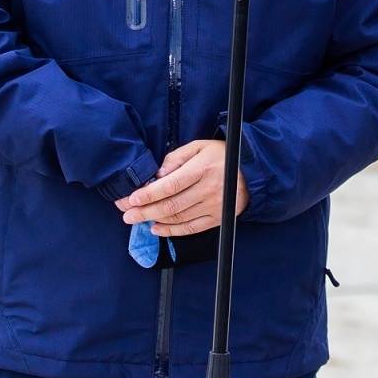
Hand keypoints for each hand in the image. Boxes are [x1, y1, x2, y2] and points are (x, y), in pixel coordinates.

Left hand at [115, 140, 249, 236]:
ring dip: (154, 220)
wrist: (251, 171)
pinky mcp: (217, 218)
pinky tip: (156, 228)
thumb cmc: (221, 156)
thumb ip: (176, 158)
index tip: (131, 199)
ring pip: (179, 218)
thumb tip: (157, 175)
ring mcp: (214, 207)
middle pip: (171, 205)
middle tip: (126, 214)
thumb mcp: (199, 147)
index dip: (148, 194)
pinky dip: (172, 231)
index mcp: (202, 169)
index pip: (170, 186)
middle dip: (144, 211)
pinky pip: (191, 229)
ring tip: (137, 219)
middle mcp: (208, 190)